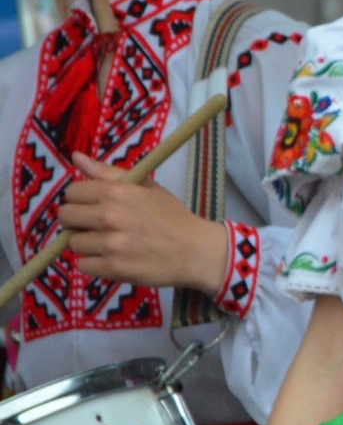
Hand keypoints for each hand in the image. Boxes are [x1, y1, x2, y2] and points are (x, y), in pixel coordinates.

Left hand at [59, 152, 229, 293]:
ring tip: (110, 242)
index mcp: (117, 192)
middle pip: (66, 217)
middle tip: (98, 224)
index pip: (72, 192)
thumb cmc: (171, 215)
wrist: (194, 250)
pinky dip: (95, 263)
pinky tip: (113, 257)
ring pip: (73, 242)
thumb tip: (76, 157)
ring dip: (87, 243)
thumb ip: (108, 172)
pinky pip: (83, 264)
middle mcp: (110, 216)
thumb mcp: (146, 187)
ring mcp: (110, 244)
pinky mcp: (112, 268)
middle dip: (78, 220)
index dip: (81, 198)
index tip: (94, 204)